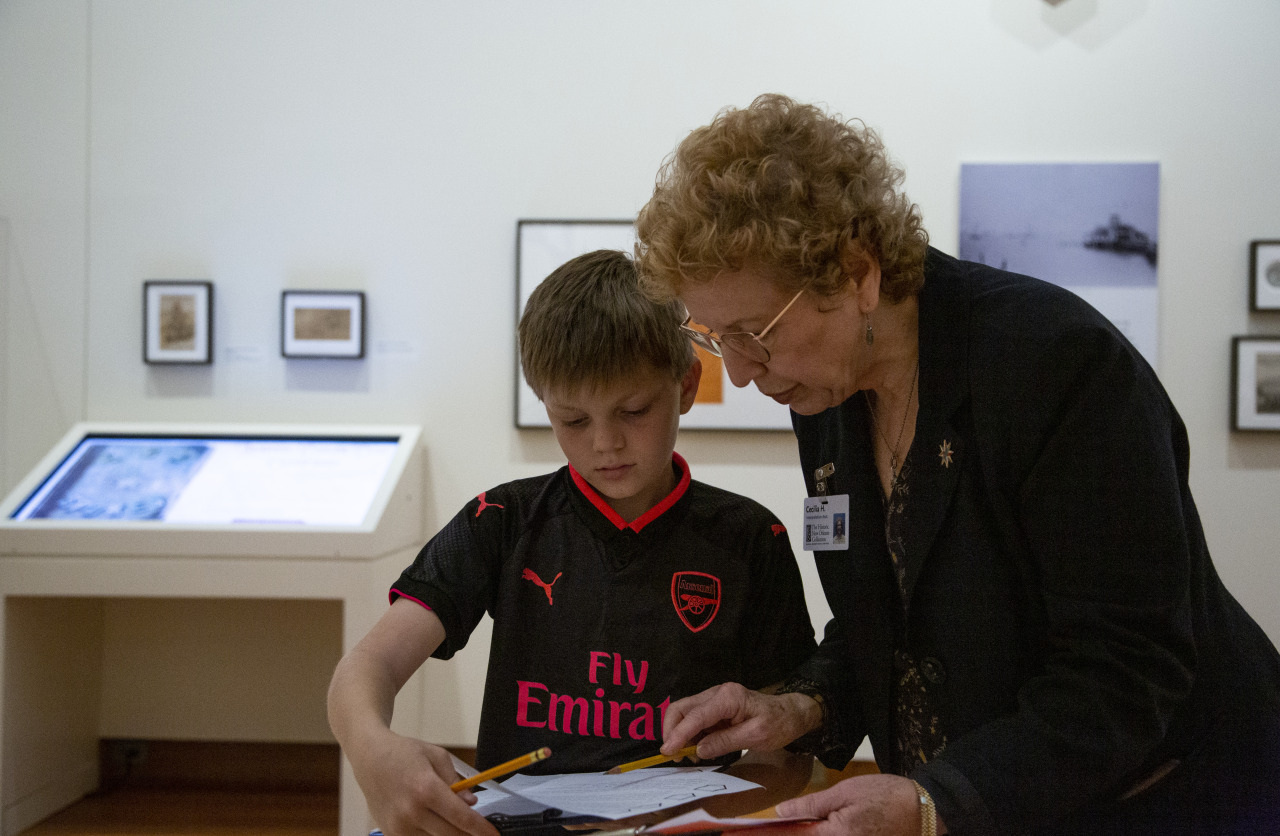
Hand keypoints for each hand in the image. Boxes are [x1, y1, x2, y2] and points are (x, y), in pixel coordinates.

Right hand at [350, 732, 497, 835]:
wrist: (369, 758)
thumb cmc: (405, 753)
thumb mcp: (437, 757)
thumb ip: (456, 782)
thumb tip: (471, 804)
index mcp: (426, 789)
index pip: (461, 818)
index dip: (481, 829)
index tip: (494, 835)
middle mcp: (412, 812)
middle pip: (451, 835)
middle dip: (469, 835)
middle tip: (482, 832)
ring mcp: (399, 826)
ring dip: (450, 834)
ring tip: (456, 823)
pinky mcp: (390, 833)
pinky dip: (431, 835)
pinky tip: (437, 825)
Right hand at [661, 682, 821, 757]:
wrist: (791, 713)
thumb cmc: (778, 724)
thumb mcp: (755, 736)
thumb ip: (725, 742)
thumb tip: (698, 750)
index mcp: (728, 698)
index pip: (695, 716)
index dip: (678, 734)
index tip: (667, 752)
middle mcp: (716, 693)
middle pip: (681, 708)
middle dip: (671, 731)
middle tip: (674, 755)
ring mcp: (714, 698)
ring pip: (684, 712)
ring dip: (679, 734)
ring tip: (688, 756)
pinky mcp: (714, 706)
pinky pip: (694, 718)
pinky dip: (689, 733)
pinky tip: (696, 748)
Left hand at [774, 774, 930, 835]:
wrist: (923, 810)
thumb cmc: (884, 795)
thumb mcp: (845, 791)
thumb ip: (811, 804)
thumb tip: (781, 811)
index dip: (776, 832)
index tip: (753, 830)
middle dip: (798, 831)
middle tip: (782, 823)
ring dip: (812, 831)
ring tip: (811, 822)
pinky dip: (826, 834)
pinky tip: (825, 827)